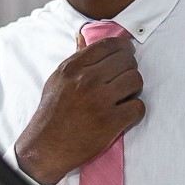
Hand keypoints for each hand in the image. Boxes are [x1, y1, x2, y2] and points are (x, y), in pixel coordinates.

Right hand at [14, 35, 145, 184]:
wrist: (45, 147)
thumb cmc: (52, 113)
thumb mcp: (57, 80)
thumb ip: (75, 58)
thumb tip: (83, 37)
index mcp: (73, 68)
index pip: (110, 45)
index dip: (124, 47)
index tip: (127, 53)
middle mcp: (86, 81)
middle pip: (127, 61)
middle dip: (129, 69)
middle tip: (123, 79)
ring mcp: (100, 101)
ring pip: (136, 81)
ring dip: (134, 89)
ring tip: (124, 96)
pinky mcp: (110, 122)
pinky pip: (138, 107)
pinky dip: (135, 110)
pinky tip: (124, 113)